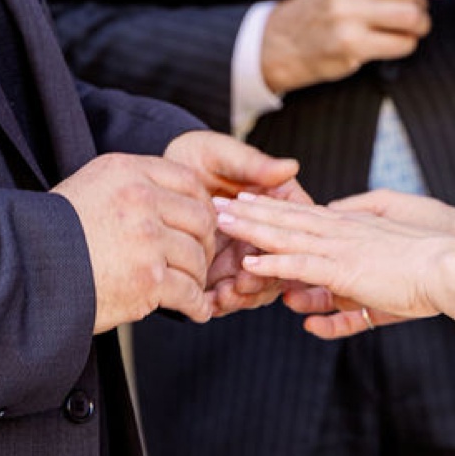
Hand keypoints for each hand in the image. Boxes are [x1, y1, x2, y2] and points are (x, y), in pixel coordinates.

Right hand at [54, 153, 218, 332]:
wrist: (24, 273)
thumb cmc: (52, 234)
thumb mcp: (89, 187)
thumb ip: (130, 185)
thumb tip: (172, 200)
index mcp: (126, 171)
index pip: (188, 181)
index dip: (202, 206)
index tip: (199, 226)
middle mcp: (140, 200)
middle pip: (201, 219)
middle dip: (206, 243)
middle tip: (201, 260)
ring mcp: (146, 240)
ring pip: (196, 258)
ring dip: (199, 277)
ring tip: (193, 287)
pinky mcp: (147, 280)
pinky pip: (188, 293)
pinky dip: (196, 305)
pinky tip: (195, 310)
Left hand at [162, 131, 307, 316]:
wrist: (160, 178)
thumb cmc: (197, 155)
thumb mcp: (222, 154)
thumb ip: (253, 165)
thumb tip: (290, 166)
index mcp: (278, 204)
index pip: (294, 230)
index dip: (284, 247)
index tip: (261, 252)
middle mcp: (267, 233)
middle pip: (279, 265)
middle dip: (261, 280)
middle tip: (240, 284)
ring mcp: (246, 254)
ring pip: (256, 286)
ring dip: (242, 296)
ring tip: (222, 295)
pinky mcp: (223, 271)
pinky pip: (229, 294)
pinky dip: (220, 301)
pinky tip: (207, 302)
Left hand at [215, 193, 451, 336]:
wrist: (449, 267)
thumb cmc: (425, 272)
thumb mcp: (381, 272)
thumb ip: (349, 285)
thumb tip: (319, 302)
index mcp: (352, 227)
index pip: (303, 215)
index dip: (272, 206)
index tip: (246, 198)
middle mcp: (342, 231)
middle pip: (285, 218)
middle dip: (250, 211)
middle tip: (217, 202)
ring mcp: (340, 247)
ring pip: (285, 235)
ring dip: (250, 229)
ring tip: (221, 222)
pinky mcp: (344, 268)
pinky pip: (301, 264)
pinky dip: (273, 263)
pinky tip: (250, 263)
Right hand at [260, 0, 448, 94]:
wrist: (289, 39)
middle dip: (421, 3)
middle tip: (413, 10)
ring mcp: (344, 12)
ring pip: (412, 16)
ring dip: (420, 24)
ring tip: (410, 26)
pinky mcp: (349, 43)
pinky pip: (403, 42)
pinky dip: (407, 43)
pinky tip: (394, 41)